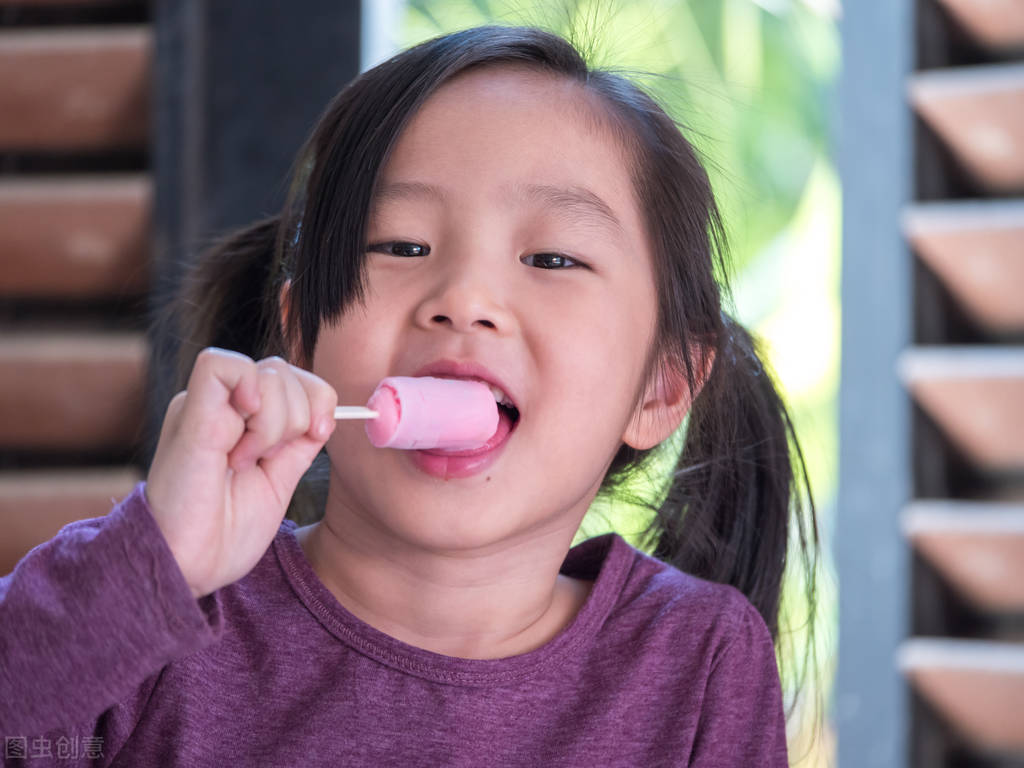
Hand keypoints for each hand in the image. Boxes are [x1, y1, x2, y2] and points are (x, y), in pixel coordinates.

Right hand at [145, 348, 337, 597]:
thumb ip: (298, 444)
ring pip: (268, 371)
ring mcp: (203, 406)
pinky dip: (249, 393)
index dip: (318, 400)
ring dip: (275, 423)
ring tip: (244, 463)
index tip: (318, 436)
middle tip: (267, 460)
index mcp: (241, 418)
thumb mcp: (279, 480)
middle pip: (285, 371)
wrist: (190, 567)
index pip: (294, 378)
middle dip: (298, 417)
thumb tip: (326, 414)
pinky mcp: (188, 415)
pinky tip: (242, 440)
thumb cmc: (227, 532)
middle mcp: (221, 405)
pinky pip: (220, 366)